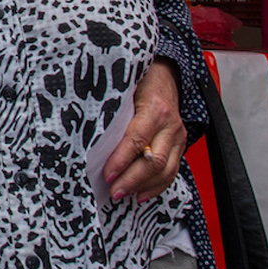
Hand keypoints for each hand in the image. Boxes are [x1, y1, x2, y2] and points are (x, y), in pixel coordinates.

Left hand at [104, 61, 186, 200]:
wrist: (167, 74)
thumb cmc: (141, 80)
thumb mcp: (124, 89)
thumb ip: (112, 111)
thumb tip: (87, 135)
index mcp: (154, 108)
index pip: (137, 140)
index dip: (121, 160)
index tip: (107, 175)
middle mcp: (170, 124)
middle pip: (153, 161)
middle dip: (132, 180)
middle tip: (114, 191)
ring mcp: (178, 135)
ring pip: (165, 170)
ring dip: (143, 186)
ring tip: (124, 194)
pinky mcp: (180, 144)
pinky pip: (172, 170)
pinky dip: (157, 185)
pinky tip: (142, 193)